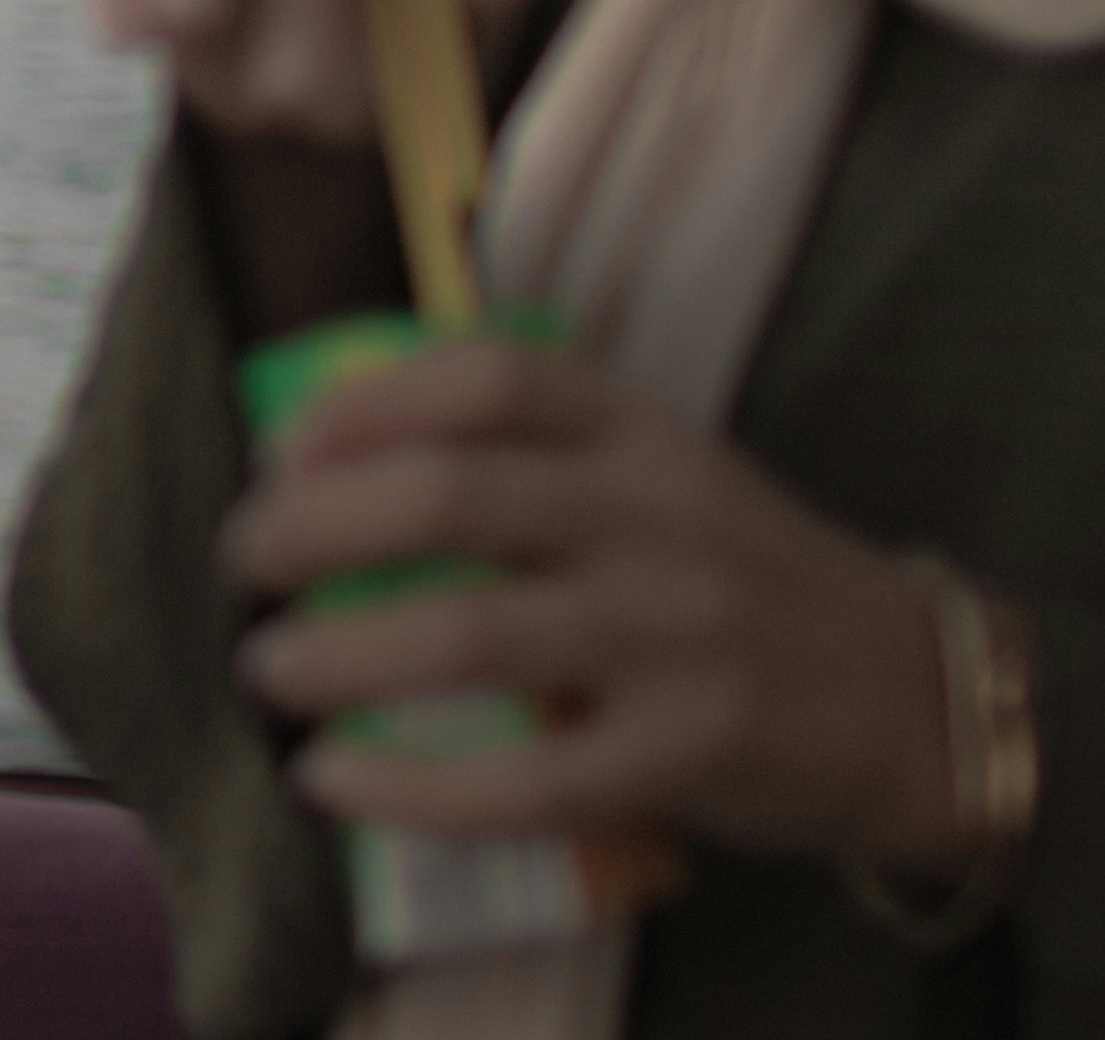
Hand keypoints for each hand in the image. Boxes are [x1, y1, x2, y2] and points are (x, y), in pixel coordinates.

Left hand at [229, 336, 971, 875]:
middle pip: (450, 498)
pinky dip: (408, 787)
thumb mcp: (655, 476)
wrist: (914, 695)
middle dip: (313, 527)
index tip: (278, 449)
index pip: (484, 377)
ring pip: (471, 634)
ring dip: (336, 656)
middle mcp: (656, 519)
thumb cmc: (736, 576)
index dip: (358, 406)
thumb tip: (318, 470)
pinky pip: (525, 780)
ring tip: (270, 668)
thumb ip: (529, 459)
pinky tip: (333, 780)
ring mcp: (677, 637)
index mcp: (640, 432)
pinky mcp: (691, 753)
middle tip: (249, 560)